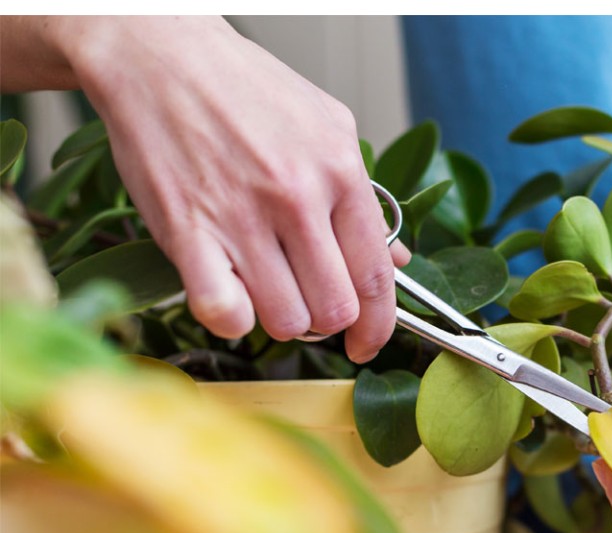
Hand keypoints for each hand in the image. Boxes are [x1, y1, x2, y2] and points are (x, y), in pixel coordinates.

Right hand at [57, 17, 408, 361]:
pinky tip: (230, 294)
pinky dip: (231, 320)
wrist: (161, 56)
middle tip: (311, 304)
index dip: (379, 325)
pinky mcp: (187, 231)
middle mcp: (296, 197)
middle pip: (335, 309)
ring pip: (286, 320)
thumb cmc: (244, 91)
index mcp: (339, 171)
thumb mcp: (328, 127)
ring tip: (268, 289)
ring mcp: (241, 217)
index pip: (376, 276)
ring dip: (280, 319)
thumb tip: (395, 261)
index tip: (368, 343)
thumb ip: (365, 199)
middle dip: (328, 322)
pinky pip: (224, 314)